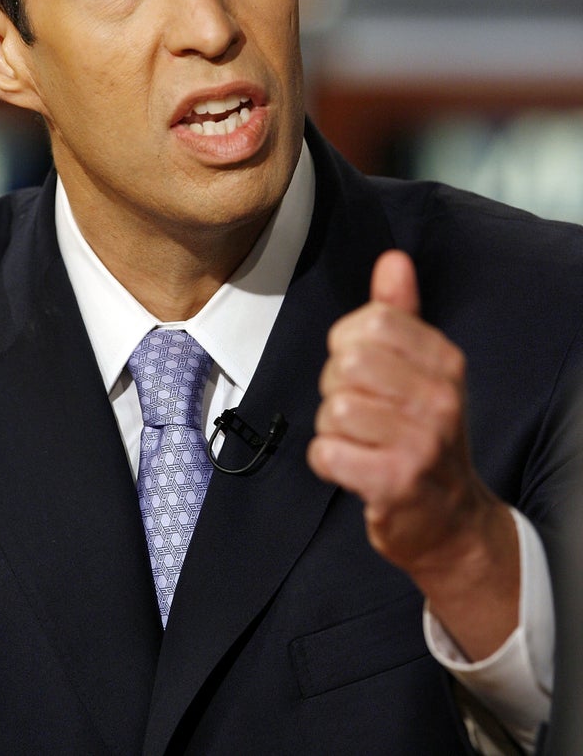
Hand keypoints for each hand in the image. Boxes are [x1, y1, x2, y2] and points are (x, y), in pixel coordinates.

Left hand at [307, 250, 518, 659]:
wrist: (450, 519)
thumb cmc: (424, 433)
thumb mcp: (422, 369)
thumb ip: (401, 313)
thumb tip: (393, 260)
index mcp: (445, 361)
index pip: (372, 321)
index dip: (348, 343)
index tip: (363, 369)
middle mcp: (440, 398)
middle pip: (346, 364)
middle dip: (336, 387)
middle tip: (360, 411)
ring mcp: (421, 442)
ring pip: (333, 409)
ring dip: (332, 428)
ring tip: (359, 441)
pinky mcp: (395, 482)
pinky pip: (327, 452)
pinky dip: (327, 461)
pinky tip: (352, 467)